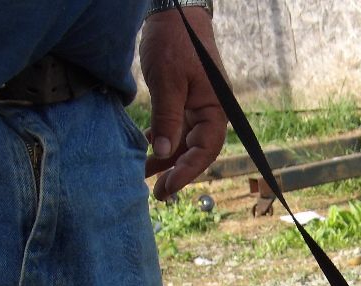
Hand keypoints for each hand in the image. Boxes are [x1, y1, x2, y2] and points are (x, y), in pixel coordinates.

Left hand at [140, 8, 227, 201]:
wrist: (173, 13)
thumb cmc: (175, 42)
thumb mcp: (168, 81)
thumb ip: (167, 118)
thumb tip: (163, 153)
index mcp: (214, 109)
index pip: (205, 150)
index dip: (188, 171)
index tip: (169, 186)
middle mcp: (208, 113)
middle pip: (196, 152)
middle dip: (177, 172)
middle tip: (157, 193)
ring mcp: (195, 109)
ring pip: (183, 144)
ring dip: (166, 161)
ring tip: (147, 177)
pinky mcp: (182, 103)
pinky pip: (175, 131)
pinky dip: (161, 143)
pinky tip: (146, 151)